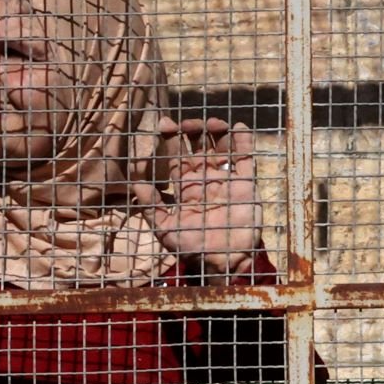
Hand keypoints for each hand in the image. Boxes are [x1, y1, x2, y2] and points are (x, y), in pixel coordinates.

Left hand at [138, 117, 262, 277]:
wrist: (223, 261)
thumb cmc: (192, 247)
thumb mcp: (166, 229)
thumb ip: (152, 207)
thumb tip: (136, 184)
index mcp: (185, 187)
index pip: (177, 157)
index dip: (172, 139)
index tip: (166, 124)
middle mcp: (205, 179)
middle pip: (199, 147)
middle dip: (194, 131)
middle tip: (189, 122)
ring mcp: (226, 180)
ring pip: (221, 148)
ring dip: (217, 132)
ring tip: (213, 123)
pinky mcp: (246, 184)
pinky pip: (245, 159)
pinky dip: (243, 142)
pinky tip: (238, 128)